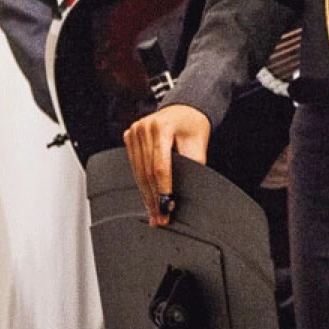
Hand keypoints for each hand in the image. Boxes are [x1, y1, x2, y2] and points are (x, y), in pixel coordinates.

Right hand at [124, 104, 211, 226]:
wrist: (184, 110)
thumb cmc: (193, 126)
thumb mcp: (198, 145)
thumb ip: (192, 166)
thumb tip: (185, 193)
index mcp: (162, 127)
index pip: (160, 166)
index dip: (163, 190)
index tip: (167, 207)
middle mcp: (145, 128)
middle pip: (147, 171)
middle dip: (154, 198)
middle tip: (160, 218)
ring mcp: (135, 131)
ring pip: (138, 172)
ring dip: (146, 195)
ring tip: (153, 213)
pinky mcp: (129, 136)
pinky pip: (133, 165)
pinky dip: (140, 183)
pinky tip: (146, 197)